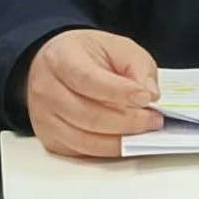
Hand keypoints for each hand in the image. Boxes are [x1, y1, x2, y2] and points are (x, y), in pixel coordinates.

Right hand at [25, 29, 162, 156]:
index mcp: (60, 58)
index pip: (88, 79)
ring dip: (122, 139)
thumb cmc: (88, 55)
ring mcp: (44, 118)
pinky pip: (82, 152)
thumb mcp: (117, 47)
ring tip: (145, 130)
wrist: (57, 64)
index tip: (146, 98)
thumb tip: (151, 94)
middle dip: (128, 121)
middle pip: (88, 115)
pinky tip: (126, 139)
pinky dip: (109, 149)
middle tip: (154, 119)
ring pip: (86, 140)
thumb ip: (138, 66)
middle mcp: (46, 89)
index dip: (119, 92)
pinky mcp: (50, 139)